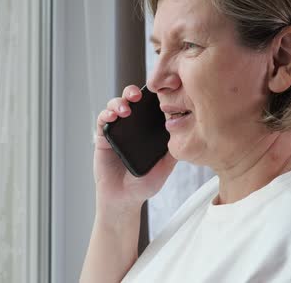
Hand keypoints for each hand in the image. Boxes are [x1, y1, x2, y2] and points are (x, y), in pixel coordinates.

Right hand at [93, 85, 176, 214]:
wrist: (124, 199)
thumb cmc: (144, 184)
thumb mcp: (165, 166)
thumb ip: (174, 150)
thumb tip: (188, 133)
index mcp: (147, 130)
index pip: (149, 106)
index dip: (152, 96)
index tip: (157, 93)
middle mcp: (132, 127)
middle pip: (131, 100)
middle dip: (133, 92)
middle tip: (137, 96)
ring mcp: (117, 130)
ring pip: (115, 105)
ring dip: (119, 102)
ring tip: (125, 109)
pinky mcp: (103, 137)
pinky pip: (102, 120)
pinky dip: (106, 114)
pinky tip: (112, 117)